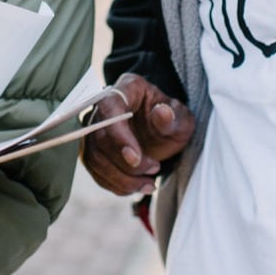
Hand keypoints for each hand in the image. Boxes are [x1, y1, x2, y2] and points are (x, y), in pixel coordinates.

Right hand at [81, 73, 193, 195]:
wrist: (164, 131)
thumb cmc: (172, 120)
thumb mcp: (181, 117)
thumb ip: (173, 116)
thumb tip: (162, 113)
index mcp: (127, 88)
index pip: (110, 107)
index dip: (118, 135)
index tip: (135, 158)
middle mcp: (104, 106)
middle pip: (100, 137)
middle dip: (125, 163)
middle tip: (154, 169)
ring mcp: (95, 128)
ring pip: (94, 158)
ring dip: (121, 178)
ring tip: (148, 183)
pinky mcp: (94, 149)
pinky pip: (96, 171)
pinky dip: (116, 185)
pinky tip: (137, 186)